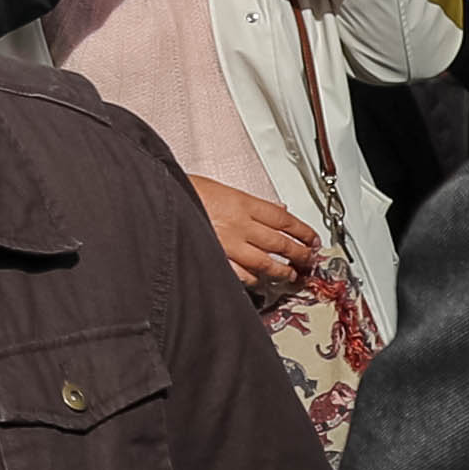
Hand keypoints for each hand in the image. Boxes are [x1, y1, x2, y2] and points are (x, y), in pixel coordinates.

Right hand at [186, 171, 323, 291]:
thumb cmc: (180, 190)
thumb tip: (272, 209)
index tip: (312, 238)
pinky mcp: (215, 259)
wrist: (156, 200)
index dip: (303, 231)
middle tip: (309, 259)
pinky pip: (241, 275)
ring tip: (292, 276)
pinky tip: (259, 282)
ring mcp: (228, 245)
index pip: (284, 219)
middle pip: (281, 243)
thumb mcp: (217, 187)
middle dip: (300, 254)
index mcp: (242, 203)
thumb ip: (246, 202)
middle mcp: (240, 225)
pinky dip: (253, 280)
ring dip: (283, 271)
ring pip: (266, 263)